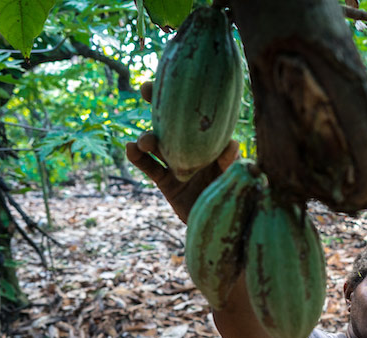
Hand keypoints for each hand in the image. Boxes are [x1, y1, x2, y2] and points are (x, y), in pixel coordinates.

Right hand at [126, 81, 239, 223]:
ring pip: (158, 144)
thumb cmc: (235, 199)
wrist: (223, 230)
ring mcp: (177, 164)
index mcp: (212, 143)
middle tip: (146, 89)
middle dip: (159, 104)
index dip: (187, 97)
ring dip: (149, 137)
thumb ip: (232, 162)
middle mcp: (193, 149)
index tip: (175, 79)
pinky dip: (138, 158)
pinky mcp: (167, 183)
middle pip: (173, 122)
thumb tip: (233, 143)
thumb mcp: (236, 179)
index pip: (200, 115)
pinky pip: (149, 168)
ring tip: (146, 141)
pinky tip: (130, 148)